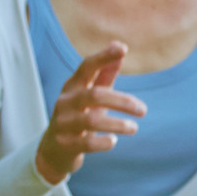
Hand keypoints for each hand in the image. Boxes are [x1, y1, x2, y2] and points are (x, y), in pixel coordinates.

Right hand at [34, 43, 142, 185]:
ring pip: (92, 120)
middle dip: (123, 101)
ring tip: (134, 128)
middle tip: (143, 110)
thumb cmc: (78, 116)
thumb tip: (119, 44)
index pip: (87, 66)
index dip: (103, 57)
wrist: (53, 151)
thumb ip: (105, 73)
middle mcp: (65, 102)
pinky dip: (103, 142)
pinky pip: (87, 143)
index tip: (123, 48)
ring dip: (118, 124)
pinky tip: (113, 141)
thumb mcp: (90, 94)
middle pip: (95, 95)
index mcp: (73, 86)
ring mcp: (63, 123)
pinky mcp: (65, 145)